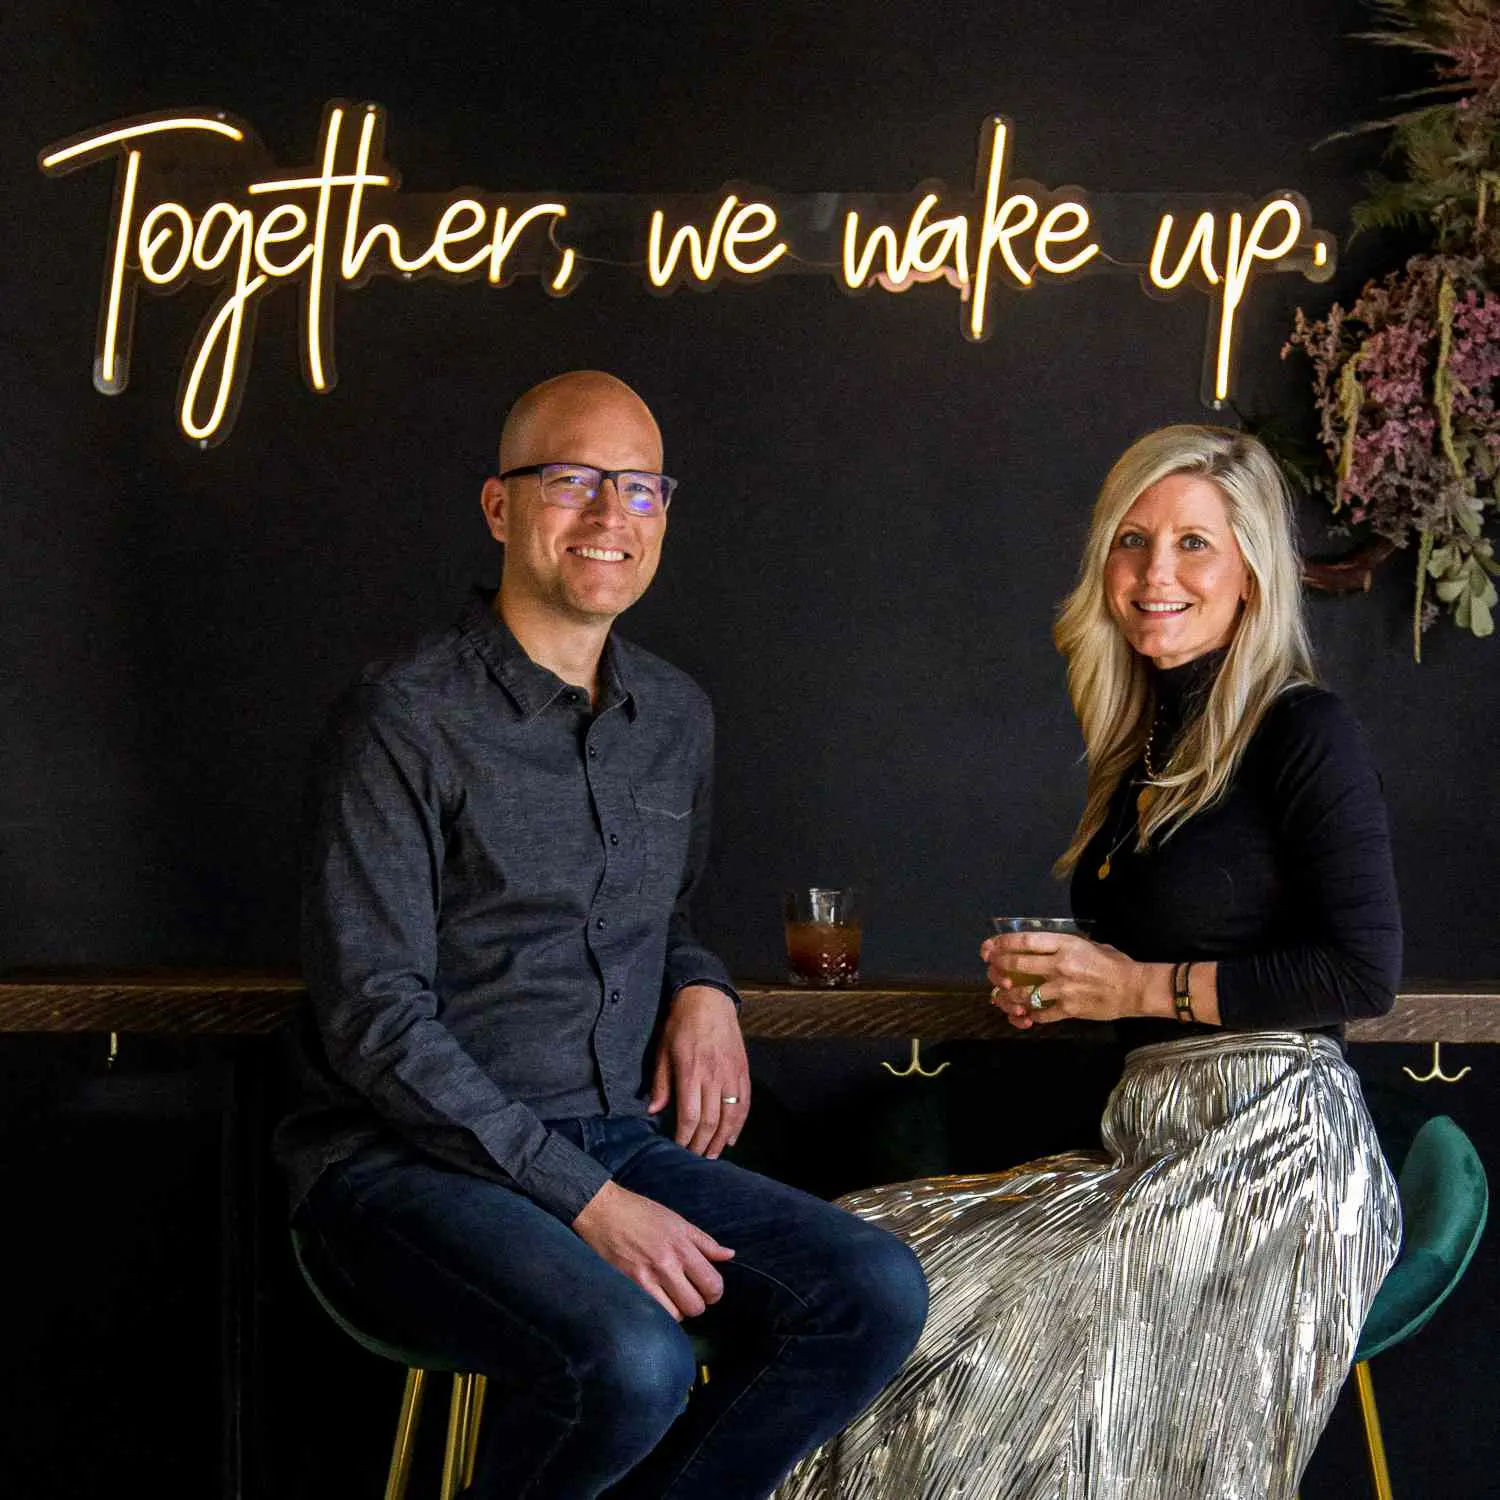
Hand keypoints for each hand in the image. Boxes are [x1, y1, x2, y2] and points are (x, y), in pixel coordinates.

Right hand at [573, 1180, 734, 1321]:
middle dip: (697, 1303)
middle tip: (689, 1294)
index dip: (715, 1292)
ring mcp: (647, 1278)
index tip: (708, 1290)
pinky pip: (653, 1314)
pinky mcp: (629, 1287)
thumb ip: (704, 1242)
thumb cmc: (640, 1213)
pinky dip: (659, 1313)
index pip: (712, 1284)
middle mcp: (667, 1264)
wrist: (603, 1212)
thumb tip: (728, 1255)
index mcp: (682, 1246)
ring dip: (677, 1310)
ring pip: (676, 1315)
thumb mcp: (677, 1221)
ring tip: (671, 1298)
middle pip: (696, 1305)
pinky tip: (656, 1301)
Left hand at [649, 984, 749, 1157]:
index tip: (678, 1148)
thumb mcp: (663, 1050)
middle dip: (702, 1144)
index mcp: (691, 1071)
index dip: (685, 1137)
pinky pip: (744, 1103)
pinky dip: (740, 1123)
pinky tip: (732, 1137)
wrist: (708, 1000)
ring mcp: (731, 1074)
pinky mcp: (743, 1071)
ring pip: (731, 1116)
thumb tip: (653, 1111)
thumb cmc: (681, 1024)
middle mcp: (714, 1075)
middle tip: (694, 1158)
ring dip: (722, 1139)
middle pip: (711, 1120)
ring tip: (713, 1154)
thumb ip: (661, 1082)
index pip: (690, 1115)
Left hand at [980, 930, 1155, 1027]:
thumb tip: (1044, 947)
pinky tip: (1025, 1014)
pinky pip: (1042, 1014)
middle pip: (1018, 965)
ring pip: (1024, 994)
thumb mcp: (1088, 945)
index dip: (1003, 943)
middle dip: (999, 968)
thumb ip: (1064, 946)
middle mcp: (1060, 966)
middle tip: (991, 970)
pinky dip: (1030, 1015)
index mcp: (1065, 945)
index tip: (990, 947)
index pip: (1026, 941)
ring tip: (1001, 998)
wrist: (1133, 988)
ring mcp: (1063, 989)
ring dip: (1008, 997)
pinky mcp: (1069, 1009)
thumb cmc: (1112, 963)